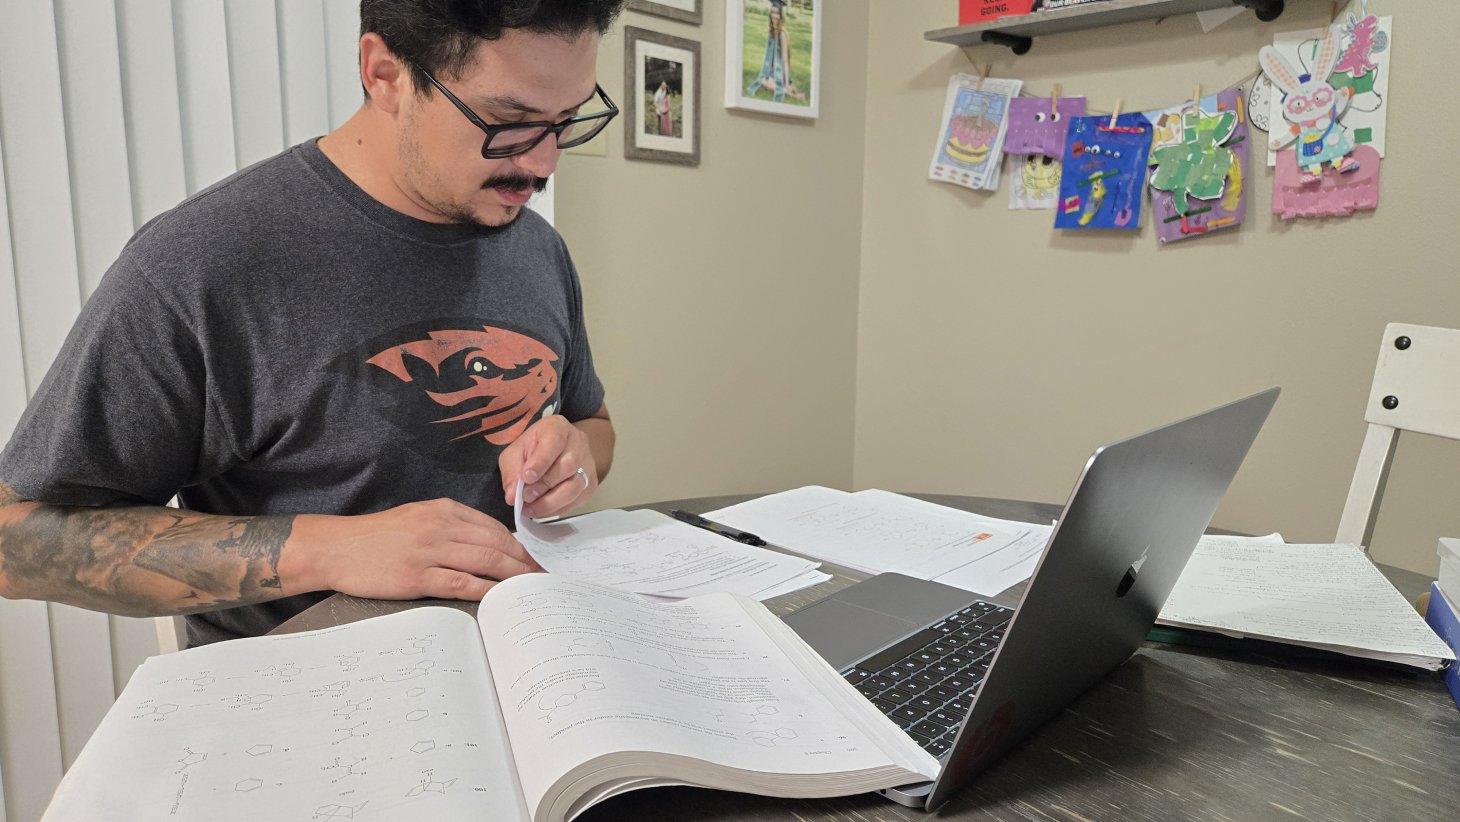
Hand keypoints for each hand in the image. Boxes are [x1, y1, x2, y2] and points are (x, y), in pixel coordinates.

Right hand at [296, 499, 540, 601]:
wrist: (337, 548)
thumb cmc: (377, 537)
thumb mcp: (418, 518)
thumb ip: (450, 527)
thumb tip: (485, 546)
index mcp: (443, 510)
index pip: (493, 527)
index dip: (518, 546)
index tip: (533, 560)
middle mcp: (440, 526)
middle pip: (496, 544)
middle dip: (524, 563)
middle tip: (542, 579)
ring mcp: (429, 550)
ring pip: (485, 562)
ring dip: (513, 577)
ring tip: (530, 590)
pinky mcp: (418, 576)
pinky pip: (462, 583)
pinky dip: (486, 590)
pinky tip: (500, 598)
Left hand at [500, 414, 596, 518]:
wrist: (551, 451)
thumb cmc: (533, 449)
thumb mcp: (515, 452)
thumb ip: (512, 471)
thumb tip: (513, 496)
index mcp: (558, 428)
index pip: (554, 442)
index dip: (541, 462)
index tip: (527, 477)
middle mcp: (578, 443)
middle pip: (568, 466)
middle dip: (544, 485)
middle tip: (526, 497)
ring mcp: (588, 463)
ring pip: (575, 486)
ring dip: (550, 502)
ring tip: (531, 508)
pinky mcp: (591, 483)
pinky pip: (577, 500)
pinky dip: (558, 509)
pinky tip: (543, 510)